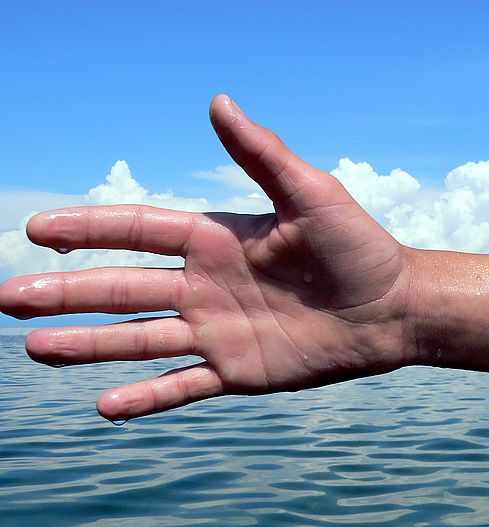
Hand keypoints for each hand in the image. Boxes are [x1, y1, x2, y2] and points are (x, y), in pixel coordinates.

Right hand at [0, 95, 414, 420]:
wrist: (394, 308)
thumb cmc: (358, 246)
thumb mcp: (312, 194)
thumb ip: (263, 155)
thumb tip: (218, 101)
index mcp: (216, 239)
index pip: (139, 231)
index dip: (89, 229)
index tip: (38, 230)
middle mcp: (206, 286)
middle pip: (122, 288)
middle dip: (66, 292)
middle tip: (8, 297)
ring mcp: (218, 332)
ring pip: (139, 338)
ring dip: (88, 345)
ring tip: (36, 348)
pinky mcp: (239, 372)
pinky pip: (182, 385)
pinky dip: (146, 397)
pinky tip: (104, 406)